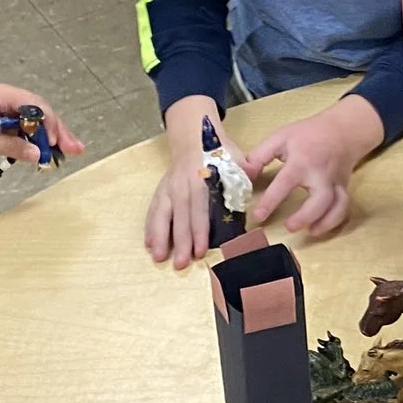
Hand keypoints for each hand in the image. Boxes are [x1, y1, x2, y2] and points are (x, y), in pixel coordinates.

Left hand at [0, 85, 83, 166]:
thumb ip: (11, 145)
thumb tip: (38, 155)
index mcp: (4, 95)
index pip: (35, 106)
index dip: (48, 124)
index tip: (55, 143)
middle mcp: (9, 100)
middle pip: (41, 114)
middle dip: (58, 132)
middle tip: (76, 149)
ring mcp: (7, 111)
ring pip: (36, 122)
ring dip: (51, 138)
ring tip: (69, 152)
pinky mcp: (4, 123)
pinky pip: (26, 130)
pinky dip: (37, 141)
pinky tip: (49, 152)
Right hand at [146, 96, 237, 268]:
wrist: (193, 138)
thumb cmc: (217, 153)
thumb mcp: (234, 156)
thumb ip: (244, 167)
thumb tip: (254, 170)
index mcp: (200, 178)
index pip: (199, 208)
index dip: (199, 230)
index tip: (200, 250)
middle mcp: (181, 184)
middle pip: (180, 216)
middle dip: (179, 241)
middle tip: (180, 263)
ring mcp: (168, 188)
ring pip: (162, 214)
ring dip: (159, 237)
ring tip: (159, 257)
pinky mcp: (160, 191)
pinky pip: (153, 210)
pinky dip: (150, 227)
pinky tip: (149, 244)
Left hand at [244, 95, 383, 237]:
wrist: (342, 129)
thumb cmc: (308, 134)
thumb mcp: (280, 137)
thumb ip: (259, 156)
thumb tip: (244, 175)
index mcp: (302, 161)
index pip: (285, 183)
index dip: (271, 201)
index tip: (258, 216)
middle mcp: (321, 174)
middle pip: (320, 200)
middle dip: (305, 216)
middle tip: (288, 227)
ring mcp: (336, 183)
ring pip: (337, 207)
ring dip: (324, 223)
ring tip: (308, 232)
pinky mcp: (343, 188)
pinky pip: (344, 207)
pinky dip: (334, 221)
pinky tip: (319, 228)